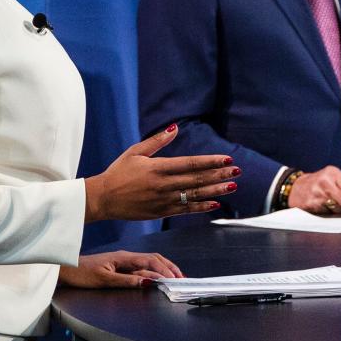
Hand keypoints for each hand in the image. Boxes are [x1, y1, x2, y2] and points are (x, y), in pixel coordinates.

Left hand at [58, 251, 184, 288]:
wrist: (64, 269)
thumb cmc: (80, 273)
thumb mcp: (104, 279)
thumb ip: (127, 281)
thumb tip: (148, 282)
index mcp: (124, 257)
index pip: (151, 262)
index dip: (166, 270)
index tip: (176, 280)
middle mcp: (126, 257)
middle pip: (154, 259)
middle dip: (170, 268)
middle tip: (183, 278)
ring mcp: (123, 261)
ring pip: (149, 262)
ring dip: (163, 269)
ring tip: (175, 277)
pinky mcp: (120, 266)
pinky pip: (141, 267)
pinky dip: (153, 271)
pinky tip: (157, 277)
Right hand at [84, 124, 239, 221]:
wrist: (102, 199)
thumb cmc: (118, 172)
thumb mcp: (135, 152)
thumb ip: (157, 141)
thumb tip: (175, 127)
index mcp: (157, 168)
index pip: (190, 163)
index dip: (210, 161)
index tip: (227, 159)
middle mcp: (163, 185)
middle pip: (196, 179)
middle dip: (219, 175)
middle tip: (238, 171)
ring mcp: (163, 200)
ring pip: (194, 195)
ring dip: (215, 191)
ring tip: (232, 186)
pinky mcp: (161, 213)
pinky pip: (185, 210)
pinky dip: (201, 207)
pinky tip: (215, 204)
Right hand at [289, 166, 340, 213]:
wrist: (296, 188)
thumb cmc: (318, 184)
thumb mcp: (332, 177)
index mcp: (332, 172)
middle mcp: (325, 181)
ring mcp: (317, 193)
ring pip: (338, 209)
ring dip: (339, 211)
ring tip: (334, 206)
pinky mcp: (311, 203)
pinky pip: (328, 213)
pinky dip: (329, 213)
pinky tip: (324, 207)